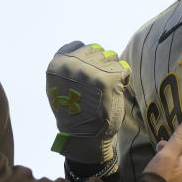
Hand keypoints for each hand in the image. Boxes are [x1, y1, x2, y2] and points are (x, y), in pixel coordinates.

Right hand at [46, 41, 130, 173]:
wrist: (85, 136)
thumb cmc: (74, 111)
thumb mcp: (59, 85)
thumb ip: (67, 66)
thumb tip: (81, 48)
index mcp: (57, 65)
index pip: (79, 45)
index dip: (88, 58)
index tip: (90, 72)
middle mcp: (72, 65)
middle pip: (97, 49)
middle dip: (102, 64)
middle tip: (100, 84)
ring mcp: (90, 71)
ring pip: (111, 56)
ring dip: (113, 70)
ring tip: (107, 88)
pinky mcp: (108, 78)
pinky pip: (124, 68)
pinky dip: (124, 79)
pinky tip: (116, 90)